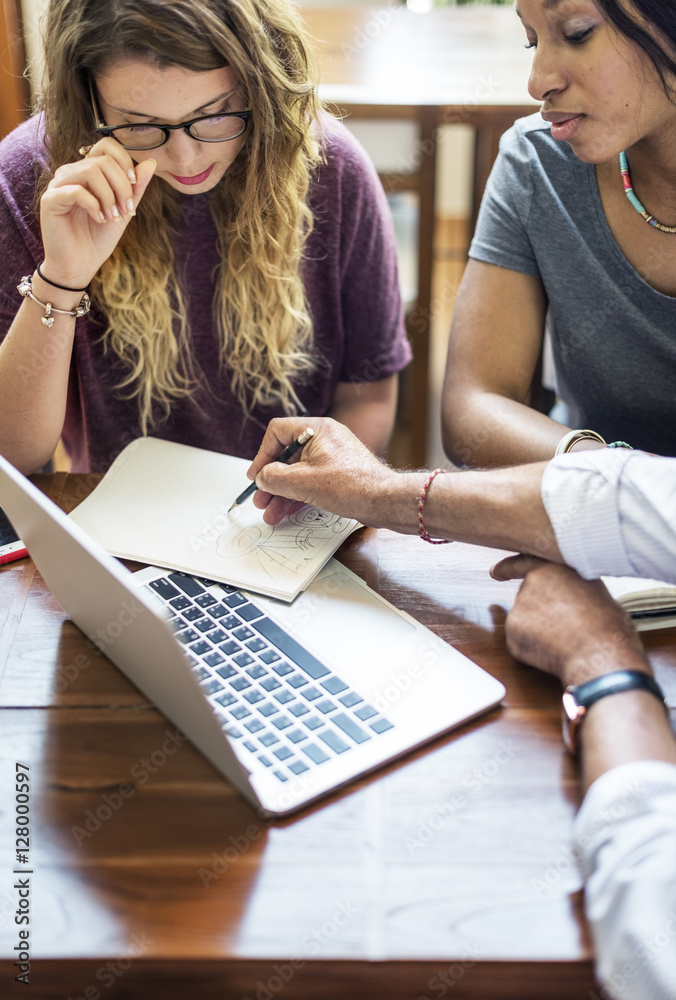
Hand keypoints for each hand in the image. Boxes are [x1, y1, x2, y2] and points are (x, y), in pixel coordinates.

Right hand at [39, 138, 155, 288]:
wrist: (79, 265)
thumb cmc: (98, 239)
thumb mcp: (123, 211)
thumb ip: (135, 189)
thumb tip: (150, 162)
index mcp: (88, 171)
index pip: (107, 146)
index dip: (125, 162)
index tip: (135, 186)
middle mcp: (71, 173)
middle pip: (102, 160)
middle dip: (122, 185)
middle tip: (126, 210)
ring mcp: (58, 184)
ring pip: (90, 171)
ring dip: (109, 196)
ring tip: (113, 218)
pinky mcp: (50, 200)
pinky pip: (76, 190)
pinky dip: (94, 205)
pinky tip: (100, 220)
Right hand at [248, 416, 395, 524]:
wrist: (384, 501)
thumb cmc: (351, 485)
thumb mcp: (302, 482)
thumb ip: (274, 477)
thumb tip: (262, 478)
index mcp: (317, 429)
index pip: (277, 432)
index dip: (262, 454)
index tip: (256, 476)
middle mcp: (325, 438)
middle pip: (286, 455)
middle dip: (271, 481)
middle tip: (261, 500)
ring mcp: (333, 456)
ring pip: (298, 471)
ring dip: (282, 493)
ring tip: (271, 514)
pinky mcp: (339, 473)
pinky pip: (311, 480)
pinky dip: (298, 494)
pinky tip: (287, 511)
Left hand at [502, 559, 650, 687]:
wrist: (600, 654)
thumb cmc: (606, 626)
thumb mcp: (593, 590)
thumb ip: (569, 584)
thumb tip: (564, 593)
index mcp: (554, 568)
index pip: (524, 562)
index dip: (509, 568)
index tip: (496, 572)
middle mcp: (532, 582)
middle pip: (528, 597)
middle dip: (541, 612)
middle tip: (565, 626)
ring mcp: (520, 605)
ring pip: (525, 619)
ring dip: (538, 629)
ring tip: (567, 638)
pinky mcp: (513, 629)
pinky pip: (520, 639)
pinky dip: (532, 648)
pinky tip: (553, 650)